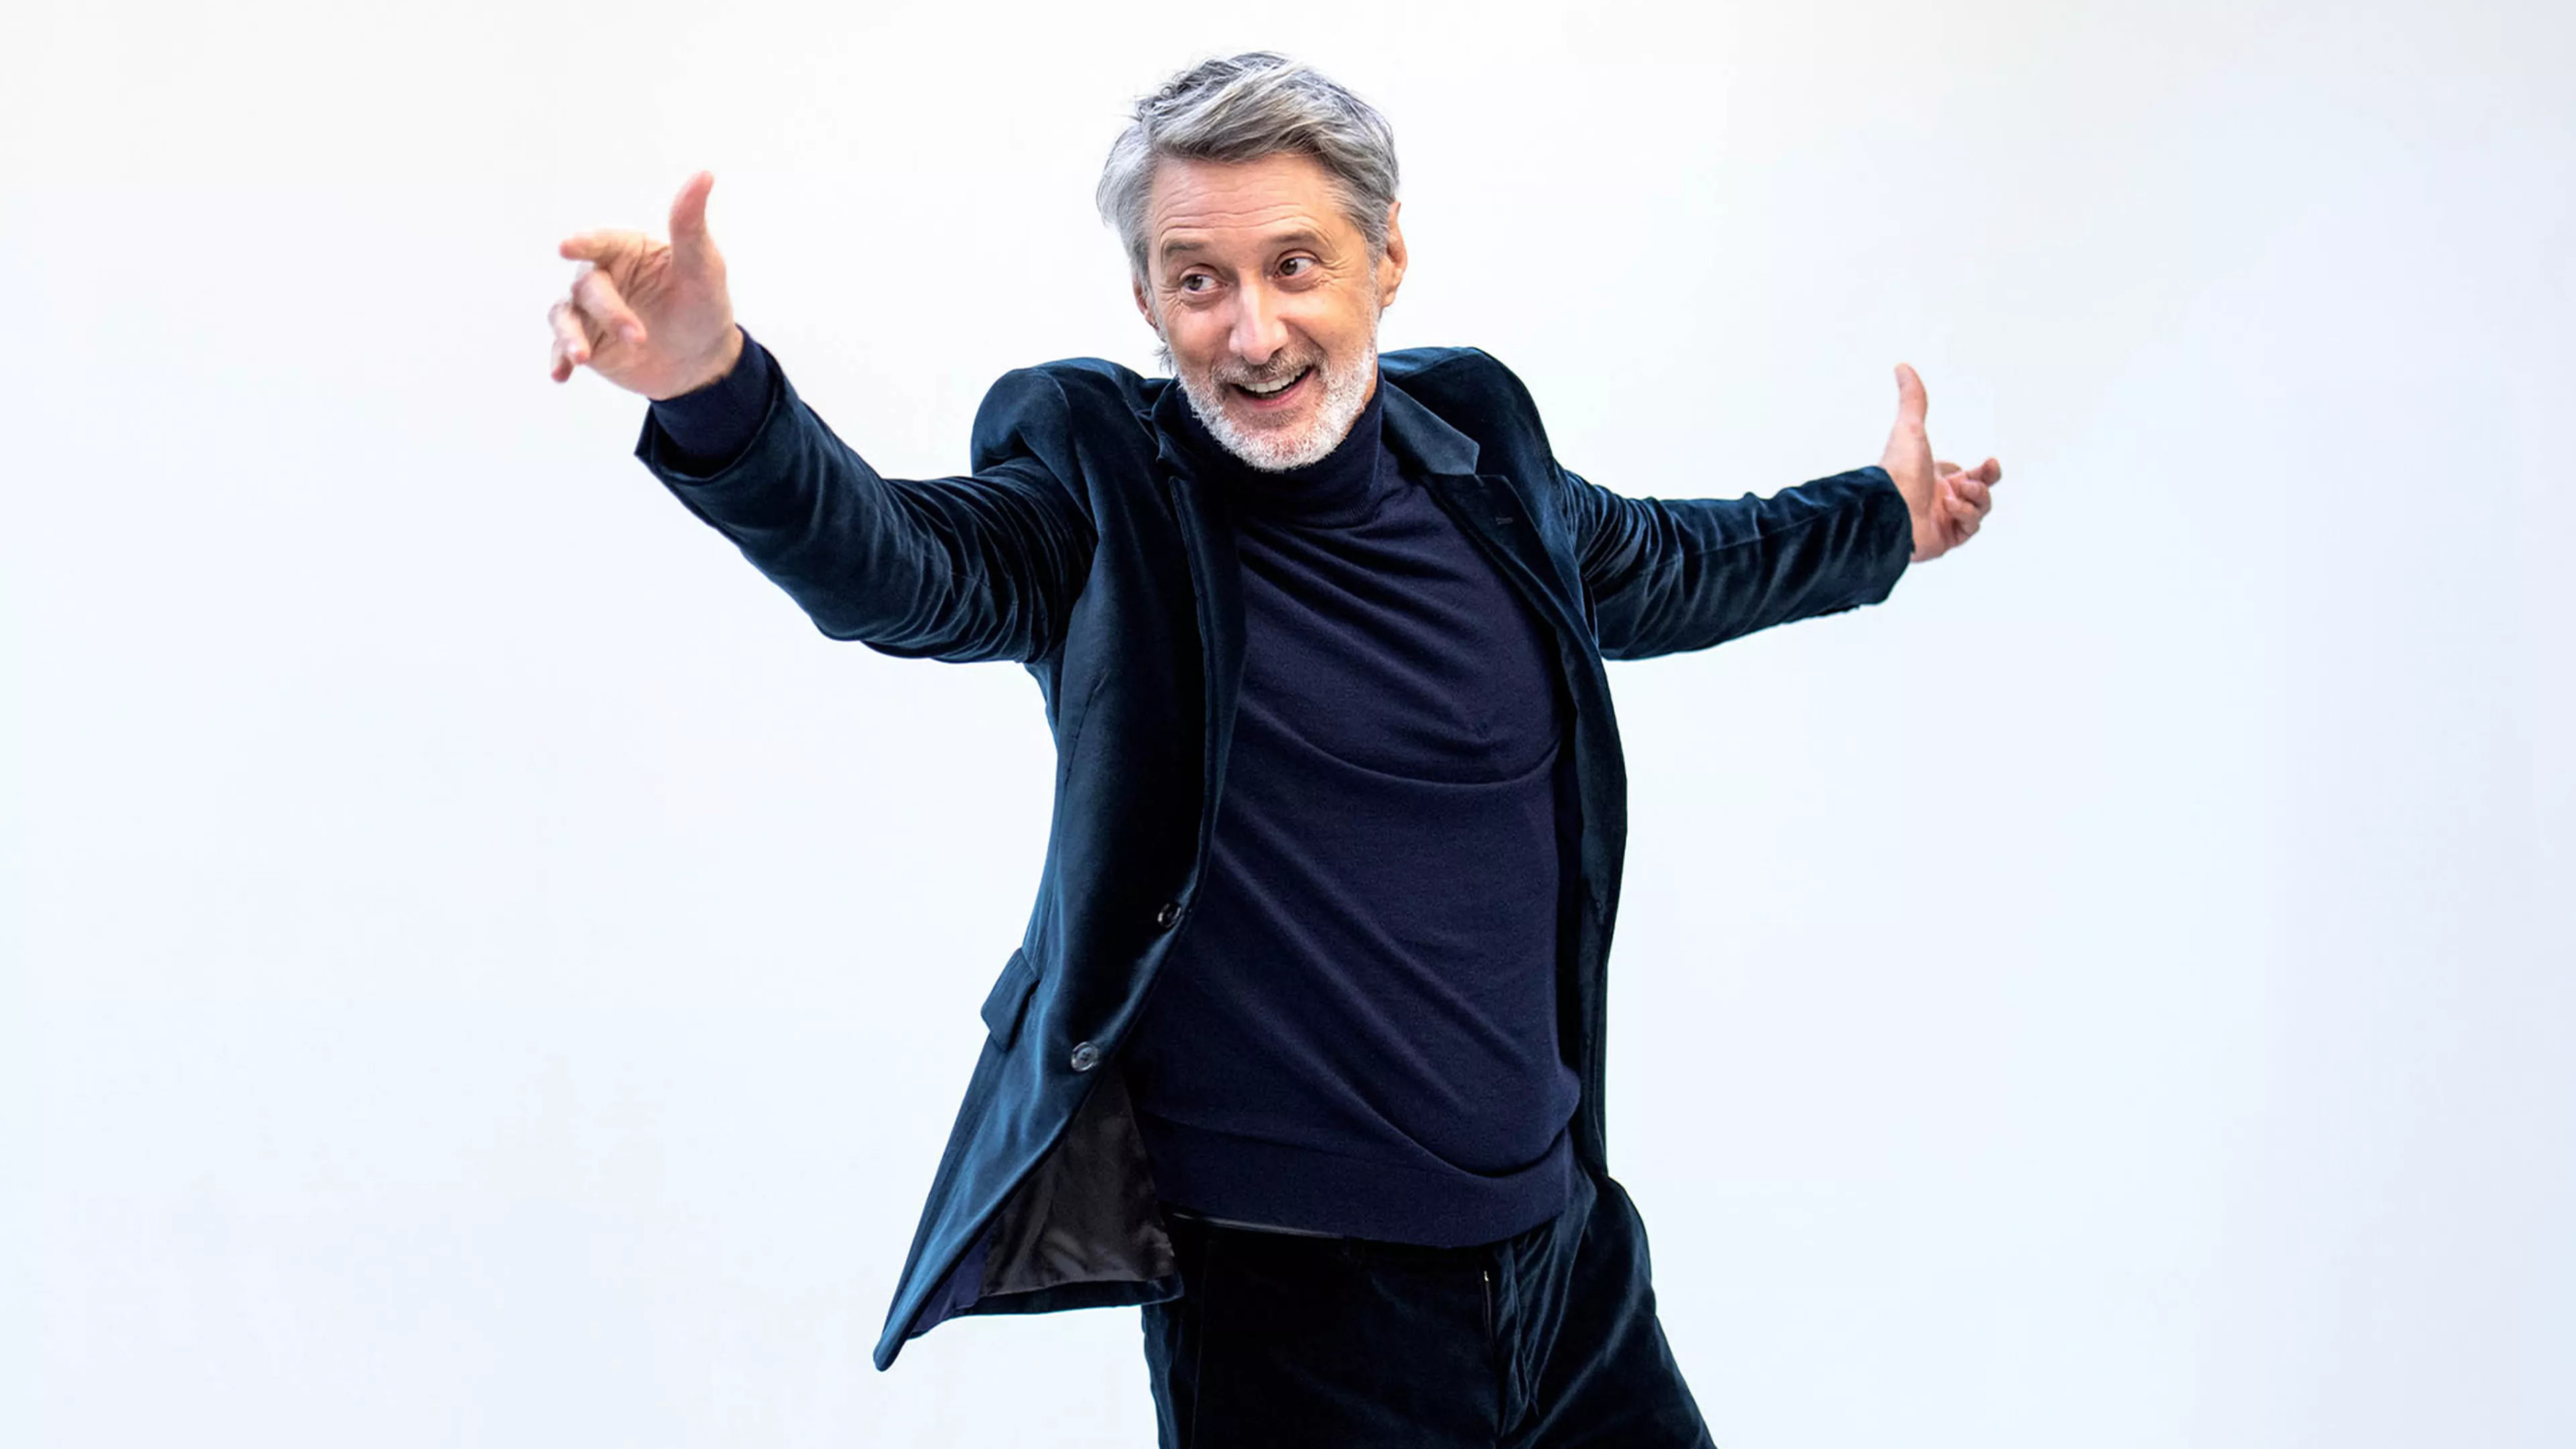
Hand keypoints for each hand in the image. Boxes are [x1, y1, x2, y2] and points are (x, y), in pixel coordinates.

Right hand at [548, 171, 743, 399]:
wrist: (702, 361)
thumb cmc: (703, 304)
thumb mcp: (704, 267)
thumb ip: (691, 225)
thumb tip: (704, 173)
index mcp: (626, 250)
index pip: (600, 242)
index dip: (584, 244)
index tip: (567, 247)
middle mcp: (602, 276)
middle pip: (589, 287)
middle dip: (609, 312)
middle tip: (637, 337)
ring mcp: (590, 311)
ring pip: (565, 315)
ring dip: (570, 336)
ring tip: (582, 358)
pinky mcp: (586, 342)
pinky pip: (563, 347)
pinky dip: (559, 359)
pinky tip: (561, 375)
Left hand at [1879, 362, 2000, 562]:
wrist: (1887, 509)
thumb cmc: (1897, 470)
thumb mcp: (1909, 428)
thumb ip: (1912, 399)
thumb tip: (1902, 365)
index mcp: (1935, 477)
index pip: (1970, 475)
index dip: (1984, 470)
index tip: (1988, 462)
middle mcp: (1940, 499)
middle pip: (1981, 492)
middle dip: (1986, 482)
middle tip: (1981, 475)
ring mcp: (1944, 521)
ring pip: (1979, 510)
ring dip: (1974, 498)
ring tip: (1955, 494)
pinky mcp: (1946, 539)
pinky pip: (1970, 528)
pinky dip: (1966, 516)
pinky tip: (1950, 508)